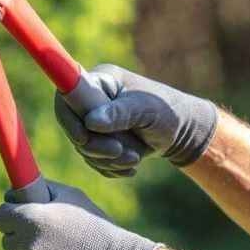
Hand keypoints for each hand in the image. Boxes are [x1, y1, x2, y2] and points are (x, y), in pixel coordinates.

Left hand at [0, 180, 162, 249]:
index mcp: (30, 219)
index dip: (11, 216)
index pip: (0, 216)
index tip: (20, 218)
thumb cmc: (95, 226)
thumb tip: (18, 189)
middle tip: (46, 238)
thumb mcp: (72, 197)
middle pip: (8, 240)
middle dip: (22, 238)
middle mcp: (25, 244)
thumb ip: (43, 189)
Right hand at [54, 64, 218, 176]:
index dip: (69, 119)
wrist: (181, 131)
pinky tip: (131, 167)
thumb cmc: (167, 112)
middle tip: (121, 152)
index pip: (67, 95)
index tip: (85, 138)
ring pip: (83, 147)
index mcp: (100, 81)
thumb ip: (120, 113)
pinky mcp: (98, 140)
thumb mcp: (146, 110)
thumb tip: (91, 122)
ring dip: (108, 159)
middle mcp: (91, 99)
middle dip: (96, 146)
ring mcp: (93, 120)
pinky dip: (110, 167)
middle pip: (73, 127)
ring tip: (135, 158)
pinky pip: (92, 159)